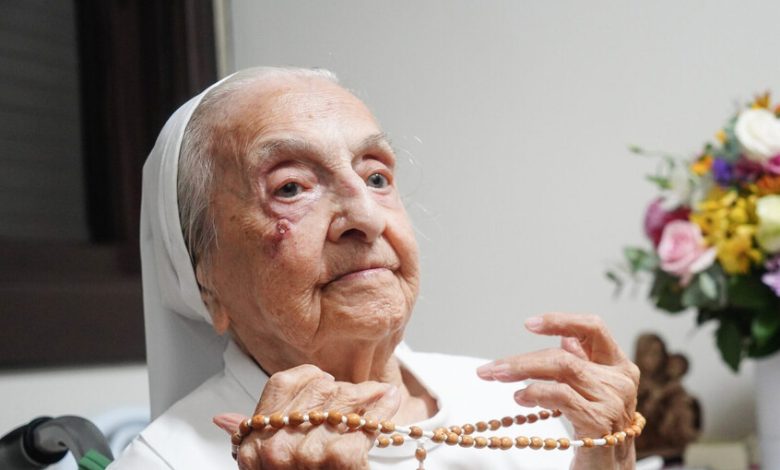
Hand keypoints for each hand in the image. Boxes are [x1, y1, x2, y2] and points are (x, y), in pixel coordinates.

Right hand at [214, 364, 400, 469]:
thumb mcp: (265, 466)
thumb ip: (249, 438)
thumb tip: (223, 419)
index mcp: (255, 444)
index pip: (282, 384)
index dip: (309, 378)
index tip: (327, 381)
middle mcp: (275, 447)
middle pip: (317, 391)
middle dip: (344, 391)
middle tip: (363, 394)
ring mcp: (307, 453)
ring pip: (343, 402)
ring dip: (368, 398)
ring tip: (381, 396)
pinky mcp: (339, 460)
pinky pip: (365, 423)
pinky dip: (382, 413)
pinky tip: (388, 405)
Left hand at [476, 313, 638, 468]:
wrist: (608, 469)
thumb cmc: (595, 426)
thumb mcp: (589, 390)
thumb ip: (581, 363)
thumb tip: (562, 337)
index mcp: (619, 365)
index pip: (594, 327)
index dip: (562, 321)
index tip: (529, 324)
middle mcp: (620, 380)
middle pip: (565, 355)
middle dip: (522, 359)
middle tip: (490, 368)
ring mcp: (612, 401)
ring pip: (561, 369)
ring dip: (521, 371)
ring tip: (496, 377)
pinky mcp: (600, 421)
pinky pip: (560, 395)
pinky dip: (534, 392)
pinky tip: (519, 398)